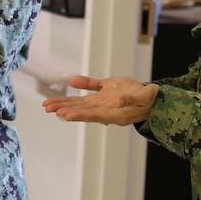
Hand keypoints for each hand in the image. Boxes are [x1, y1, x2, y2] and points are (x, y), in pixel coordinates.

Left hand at [42, 75, 158, 125]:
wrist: (151, 99)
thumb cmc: (148, 99)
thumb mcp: (143, 98)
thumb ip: (129, 99)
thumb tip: (117, 101)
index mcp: (114, 114)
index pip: (93, 115)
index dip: (78, 115)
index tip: (65, 115)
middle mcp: (105, 111)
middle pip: (82, 111)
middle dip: (65, 110)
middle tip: (49, 109)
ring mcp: (103, 104)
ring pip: (81, 105)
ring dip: (65, 105)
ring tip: (49, 105)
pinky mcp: (104, 94)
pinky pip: (90, 92)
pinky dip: (79, 88)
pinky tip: (70, 84)